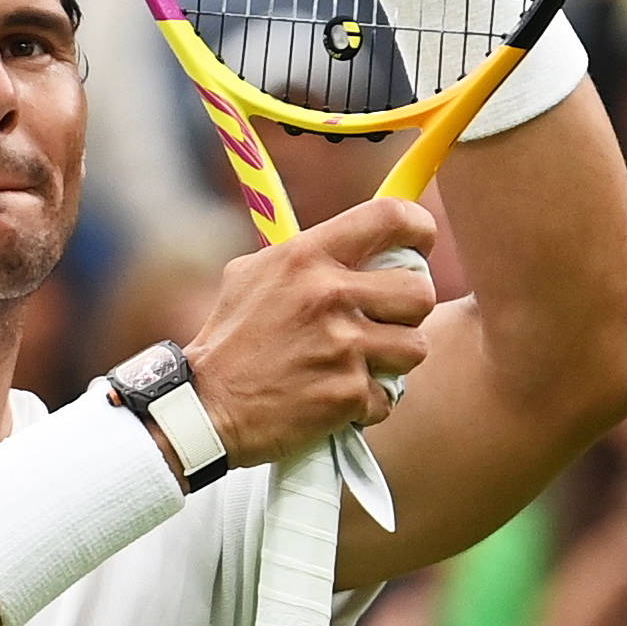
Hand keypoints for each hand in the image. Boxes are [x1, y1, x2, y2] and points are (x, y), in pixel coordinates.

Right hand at [180, 196, 439, 461]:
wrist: (206, 407)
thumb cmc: (232, 337)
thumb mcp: (253, 274)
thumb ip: (307, 253)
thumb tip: (361, 239)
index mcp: (306, 257)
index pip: (390, 217)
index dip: (418, 228)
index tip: (419, 244)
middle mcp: (329, 296)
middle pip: (421, 291)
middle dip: (410, 310)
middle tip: (385, 320)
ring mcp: (341, 347)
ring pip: (416, 347)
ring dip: (393, 360)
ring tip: (359, 363)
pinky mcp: (346, 394)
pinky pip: (388, 396)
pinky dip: (367, 402)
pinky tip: (335, 396)